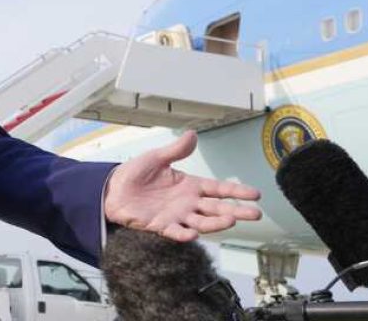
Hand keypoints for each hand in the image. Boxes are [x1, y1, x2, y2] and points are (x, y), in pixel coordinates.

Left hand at [103, 131, 261, 241]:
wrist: (112, 190)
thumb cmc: (135, 174)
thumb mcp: (156, 158)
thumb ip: (176, 150)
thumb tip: (193, 134)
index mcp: (190, 185)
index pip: (218, 189)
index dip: (236, 191)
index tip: (256, 194)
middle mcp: (188, 203)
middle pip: (217, 208)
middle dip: (237, 211)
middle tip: (255, 214)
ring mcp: (176, 216)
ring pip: (202, 222)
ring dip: (216, 222)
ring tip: (231, 220)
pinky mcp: (161, 226)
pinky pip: (175, 232)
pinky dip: (184, 234)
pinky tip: (193, 233)